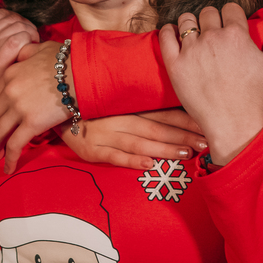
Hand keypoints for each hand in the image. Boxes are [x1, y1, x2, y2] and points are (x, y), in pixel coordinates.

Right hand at [0, 9, 39, 142]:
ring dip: (30, 32)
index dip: (15, 18)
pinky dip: (28, 43)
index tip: (20, 27)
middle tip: (31, 35)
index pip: (0, 14)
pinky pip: (18, 44)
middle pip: (12, 19)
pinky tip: (30, 53)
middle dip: (25, 24)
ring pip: (17, 28)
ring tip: (33, 43)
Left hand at [0, 40, 70, 172]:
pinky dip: (10, 159)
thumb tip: (22, 55)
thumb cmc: (66, 60)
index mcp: (9, 74)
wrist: (82, 71)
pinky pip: (15, 144)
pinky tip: (10, 168)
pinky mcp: (32, 123)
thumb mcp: (40, 49)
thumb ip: (25, 52)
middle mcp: (9, 91)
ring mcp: (19, 108)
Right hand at [60, 109, 208, 169]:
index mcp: (129, 106)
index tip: (206, 125)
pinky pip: (114, 156)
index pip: (164, 112)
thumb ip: (142, 102)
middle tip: (205, 143)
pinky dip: (131, 160)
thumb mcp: (117, 99)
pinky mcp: (91, 150)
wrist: (55, 105)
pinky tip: (148, 164)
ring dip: (164, 148)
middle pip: (157, 127)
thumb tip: (176, 102)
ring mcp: (105, 135)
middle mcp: (120, 119)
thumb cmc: (93, 105)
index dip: (186, 120)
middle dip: (183, 135)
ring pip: (140, 142)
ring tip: (185, 153)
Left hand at [160, 3, 262, 164]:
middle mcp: (212, 38)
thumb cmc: (258, 96)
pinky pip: (165, 36)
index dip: (232, 17)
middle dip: (213, 21)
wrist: (234, 125)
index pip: (230, 8)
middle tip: (216, 38)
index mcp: (237, 34)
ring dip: (192, 24)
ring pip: (187, 20)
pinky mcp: (175, 65)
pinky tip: (175, 34)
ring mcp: (191, 51)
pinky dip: (169, 31)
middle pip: (208, 12)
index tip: (232, 31)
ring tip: (197, 37)